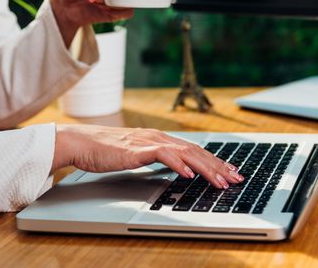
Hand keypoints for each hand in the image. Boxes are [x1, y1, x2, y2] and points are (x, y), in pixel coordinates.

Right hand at [53, 125, 244, 188]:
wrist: (81, 143)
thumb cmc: (104, 151)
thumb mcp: (135, 155)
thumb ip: (154, 159)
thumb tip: (173, 168)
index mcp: (158, 139)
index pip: (193, 149)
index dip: (213, 161)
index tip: (228, 171)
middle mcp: (157, 137)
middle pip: (195, 151)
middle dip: (218, 165)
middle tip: (236, 178)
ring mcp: (148, 141)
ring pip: (185, 153)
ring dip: (206, 168)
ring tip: (221, 181)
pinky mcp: (136, 149)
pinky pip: (163, 155)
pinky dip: (178, 164)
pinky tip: (189, 174)